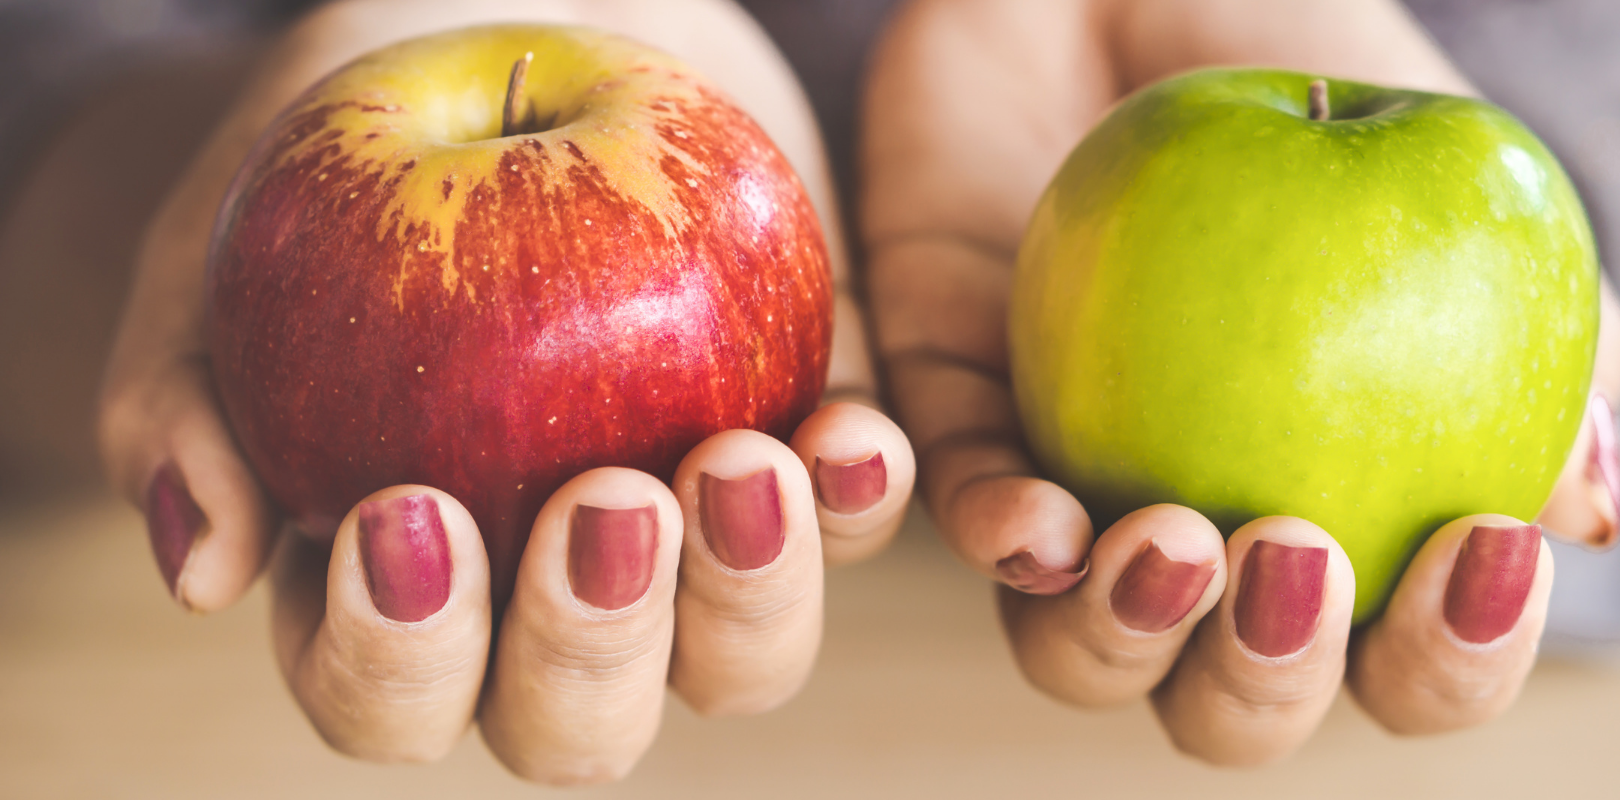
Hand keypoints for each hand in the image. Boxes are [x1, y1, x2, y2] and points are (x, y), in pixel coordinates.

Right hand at [98, 0, 912, 782]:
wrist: (514, 32)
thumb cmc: (349, 140)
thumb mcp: (238, 226)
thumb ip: (188, 389)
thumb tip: (201, 568)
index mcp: (399, 588)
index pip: (387, 693)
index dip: (398, 655)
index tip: (409, 514)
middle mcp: (550, 599)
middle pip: (576, 724)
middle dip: (589, 648)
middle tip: (604, 504)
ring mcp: (692, 545)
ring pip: (735, 658)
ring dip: (748, 595)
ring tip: (741, 466)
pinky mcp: (806, 462)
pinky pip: (856, 523)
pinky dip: (862, 496)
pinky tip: (853, 434)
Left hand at [862, 0, 1619, 762]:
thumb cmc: (1302, 67)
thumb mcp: (1454, 175)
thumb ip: (1548, 327)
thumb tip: (1588, 502)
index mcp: (1338, 504)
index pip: (1404, 651)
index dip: (1454, 656)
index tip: (1486, 550)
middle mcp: (1201, 525)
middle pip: (1230, 700)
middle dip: (1271, 680)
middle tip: (1302, 559)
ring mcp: (1069, 480)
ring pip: (1077, 650)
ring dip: (1124, 636)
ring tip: (1180, 541)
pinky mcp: (949, 411)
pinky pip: (950, 512)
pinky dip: (995, 535)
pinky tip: (1041, 527)